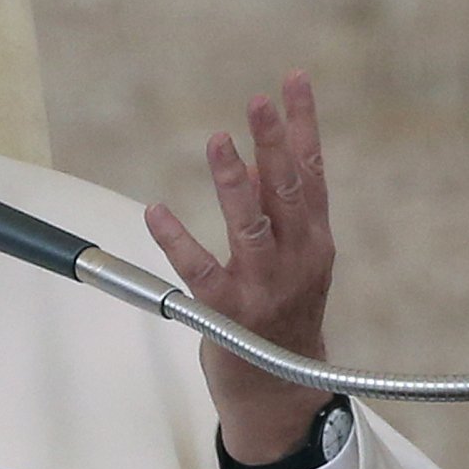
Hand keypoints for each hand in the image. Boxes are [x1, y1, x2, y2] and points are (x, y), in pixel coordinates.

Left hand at [144, 70, 336, 463]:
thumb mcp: (292, 258)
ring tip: (218, 141)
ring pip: (251, 227)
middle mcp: (296, 258)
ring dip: (233, 183)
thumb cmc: (282, 314)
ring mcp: (264, 286)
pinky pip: (200, 272)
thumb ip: (274, 210)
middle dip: (273, 142)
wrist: (282, 390)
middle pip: (285, 190)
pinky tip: (156, 211)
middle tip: (258, 100)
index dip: (304, 123)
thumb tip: (251, 160)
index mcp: (313, 238)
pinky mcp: (228, 313)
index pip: (311, 170)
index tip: (294, 78)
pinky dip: (177, 240)